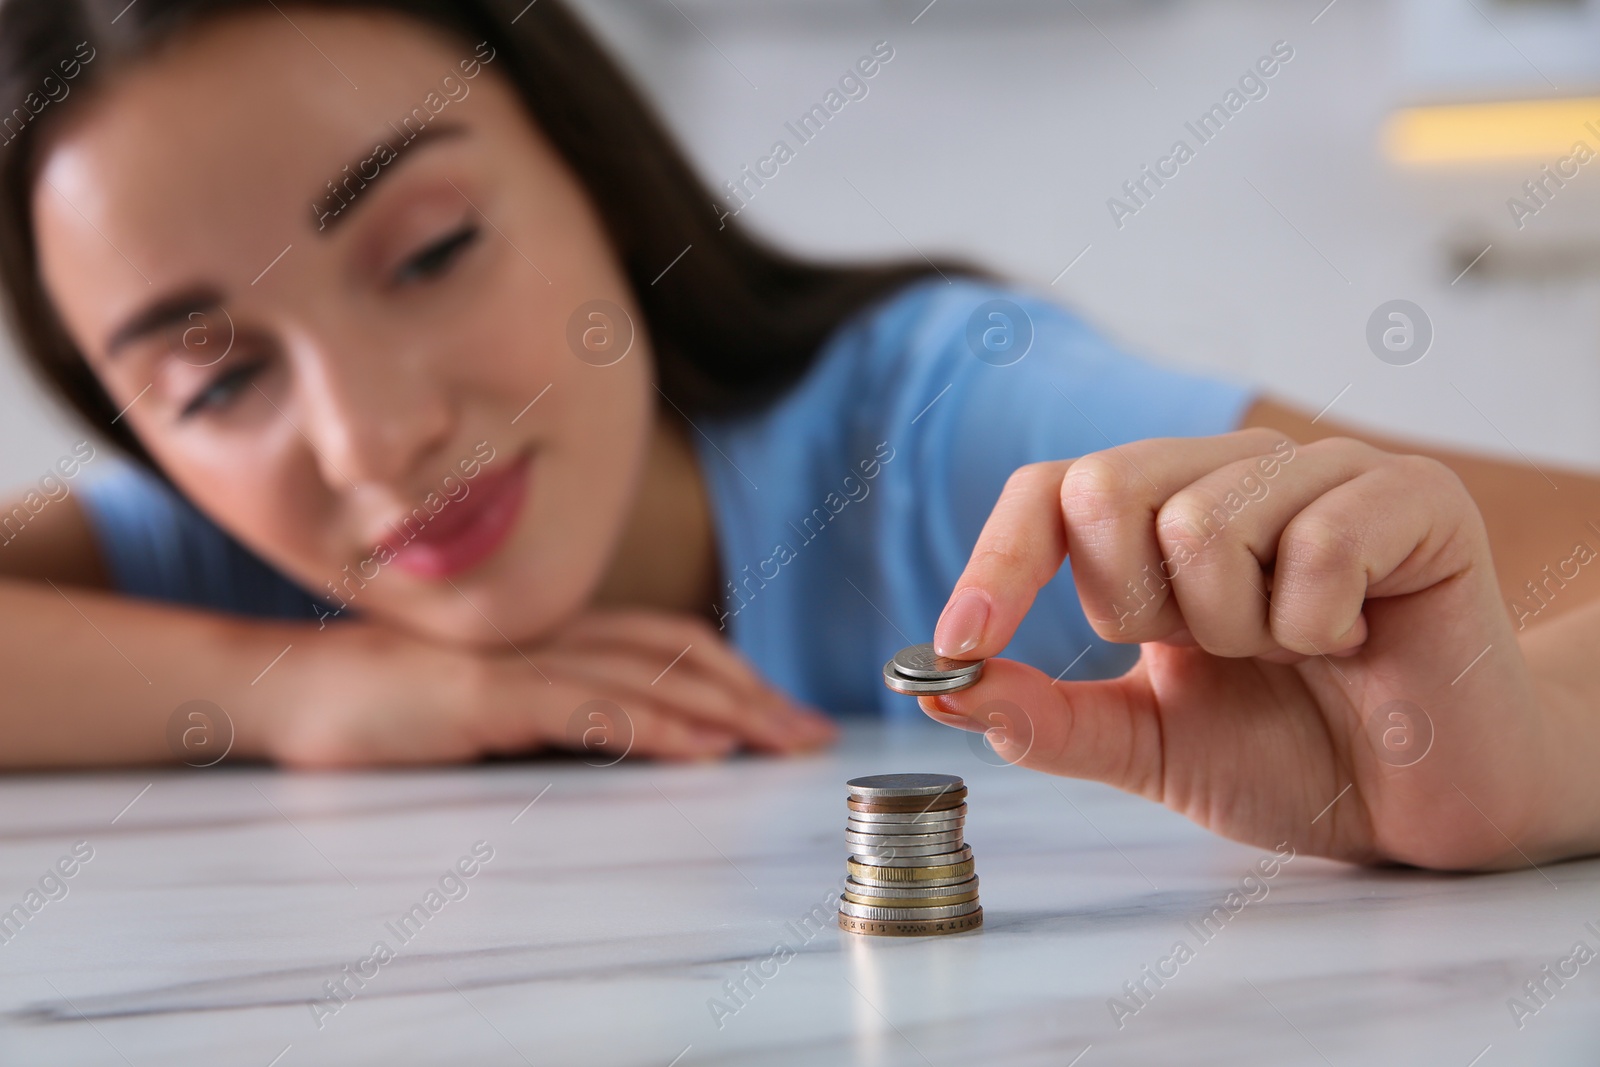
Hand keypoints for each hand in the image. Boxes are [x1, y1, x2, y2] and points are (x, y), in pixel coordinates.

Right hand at [266, 606, 836, 766]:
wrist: (286, 689)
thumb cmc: (386, 703)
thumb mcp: (490, 702)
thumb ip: (554, 706)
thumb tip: (627, 733)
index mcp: (555, 633)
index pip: (667, 643)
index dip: (734, 672)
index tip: (785, 713)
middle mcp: (549, 634)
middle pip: (677, 652)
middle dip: (753, 692)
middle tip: (810, 733)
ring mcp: (519, 660)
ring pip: (646, 674)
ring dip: (725, 708)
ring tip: (781, 741)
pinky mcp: (485, 693)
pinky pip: (586, 708)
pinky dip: (652, 725)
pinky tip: (699, 747)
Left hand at [921, 429, 1557, 869]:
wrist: (1425, 804)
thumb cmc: (1294, 757)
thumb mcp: (1148, 744)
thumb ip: (1047, 718)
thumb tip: (937, 687)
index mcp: (1160, 520)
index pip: (1048, 493)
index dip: (997, 564)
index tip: (959, 646)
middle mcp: (1230, 475)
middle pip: (1104, 489)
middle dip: (1138, 608)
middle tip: (1216, 651)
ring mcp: (1321, 472)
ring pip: (1203, 521)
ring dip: (1240, 628)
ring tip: (1298, 652)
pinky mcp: (1411, 494)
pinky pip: (1317, 541)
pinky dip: (1320, 623)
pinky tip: (1357, 640)